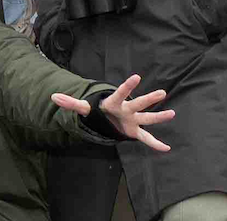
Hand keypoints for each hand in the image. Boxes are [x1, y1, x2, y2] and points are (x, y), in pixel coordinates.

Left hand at [54, 74, 174, 152]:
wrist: (107, 117)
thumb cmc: (98, 110)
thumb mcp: (84, 108)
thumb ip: (71, 103)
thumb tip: (53, 97)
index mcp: (114, 103)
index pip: (120, 93)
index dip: (127, 86)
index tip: (137, 77)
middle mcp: (127, 110)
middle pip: (139, 104)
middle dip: (149, 99)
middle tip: (162, 92)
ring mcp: (133, 120)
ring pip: (147, 118)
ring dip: (159, 117)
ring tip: (172, 113)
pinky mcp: (134, 131)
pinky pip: (146, 138)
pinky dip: (155, 144)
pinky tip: (166, 148)